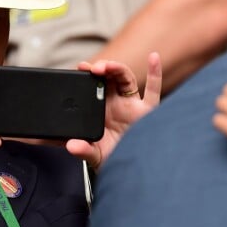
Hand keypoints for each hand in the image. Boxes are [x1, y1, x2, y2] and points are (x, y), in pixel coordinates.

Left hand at [66, 52, 161, 170]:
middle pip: (108, 78)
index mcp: (100, 109)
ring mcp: (132, 104)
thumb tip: (71, 146)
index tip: (78, 68)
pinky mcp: (148, 111)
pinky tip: (153, 58)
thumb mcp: (93, 155)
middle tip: (87, 67)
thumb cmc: (111, 158)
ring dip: (117, 69)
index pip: (92, 86)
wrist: (129, 169)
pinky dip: (155, 73)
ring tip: (107, 66)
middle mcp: (116, 103)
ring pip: (125, 79)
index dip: (86, 76)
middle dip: (99, 69)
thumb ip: (82, 150)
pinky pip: (154, 90)